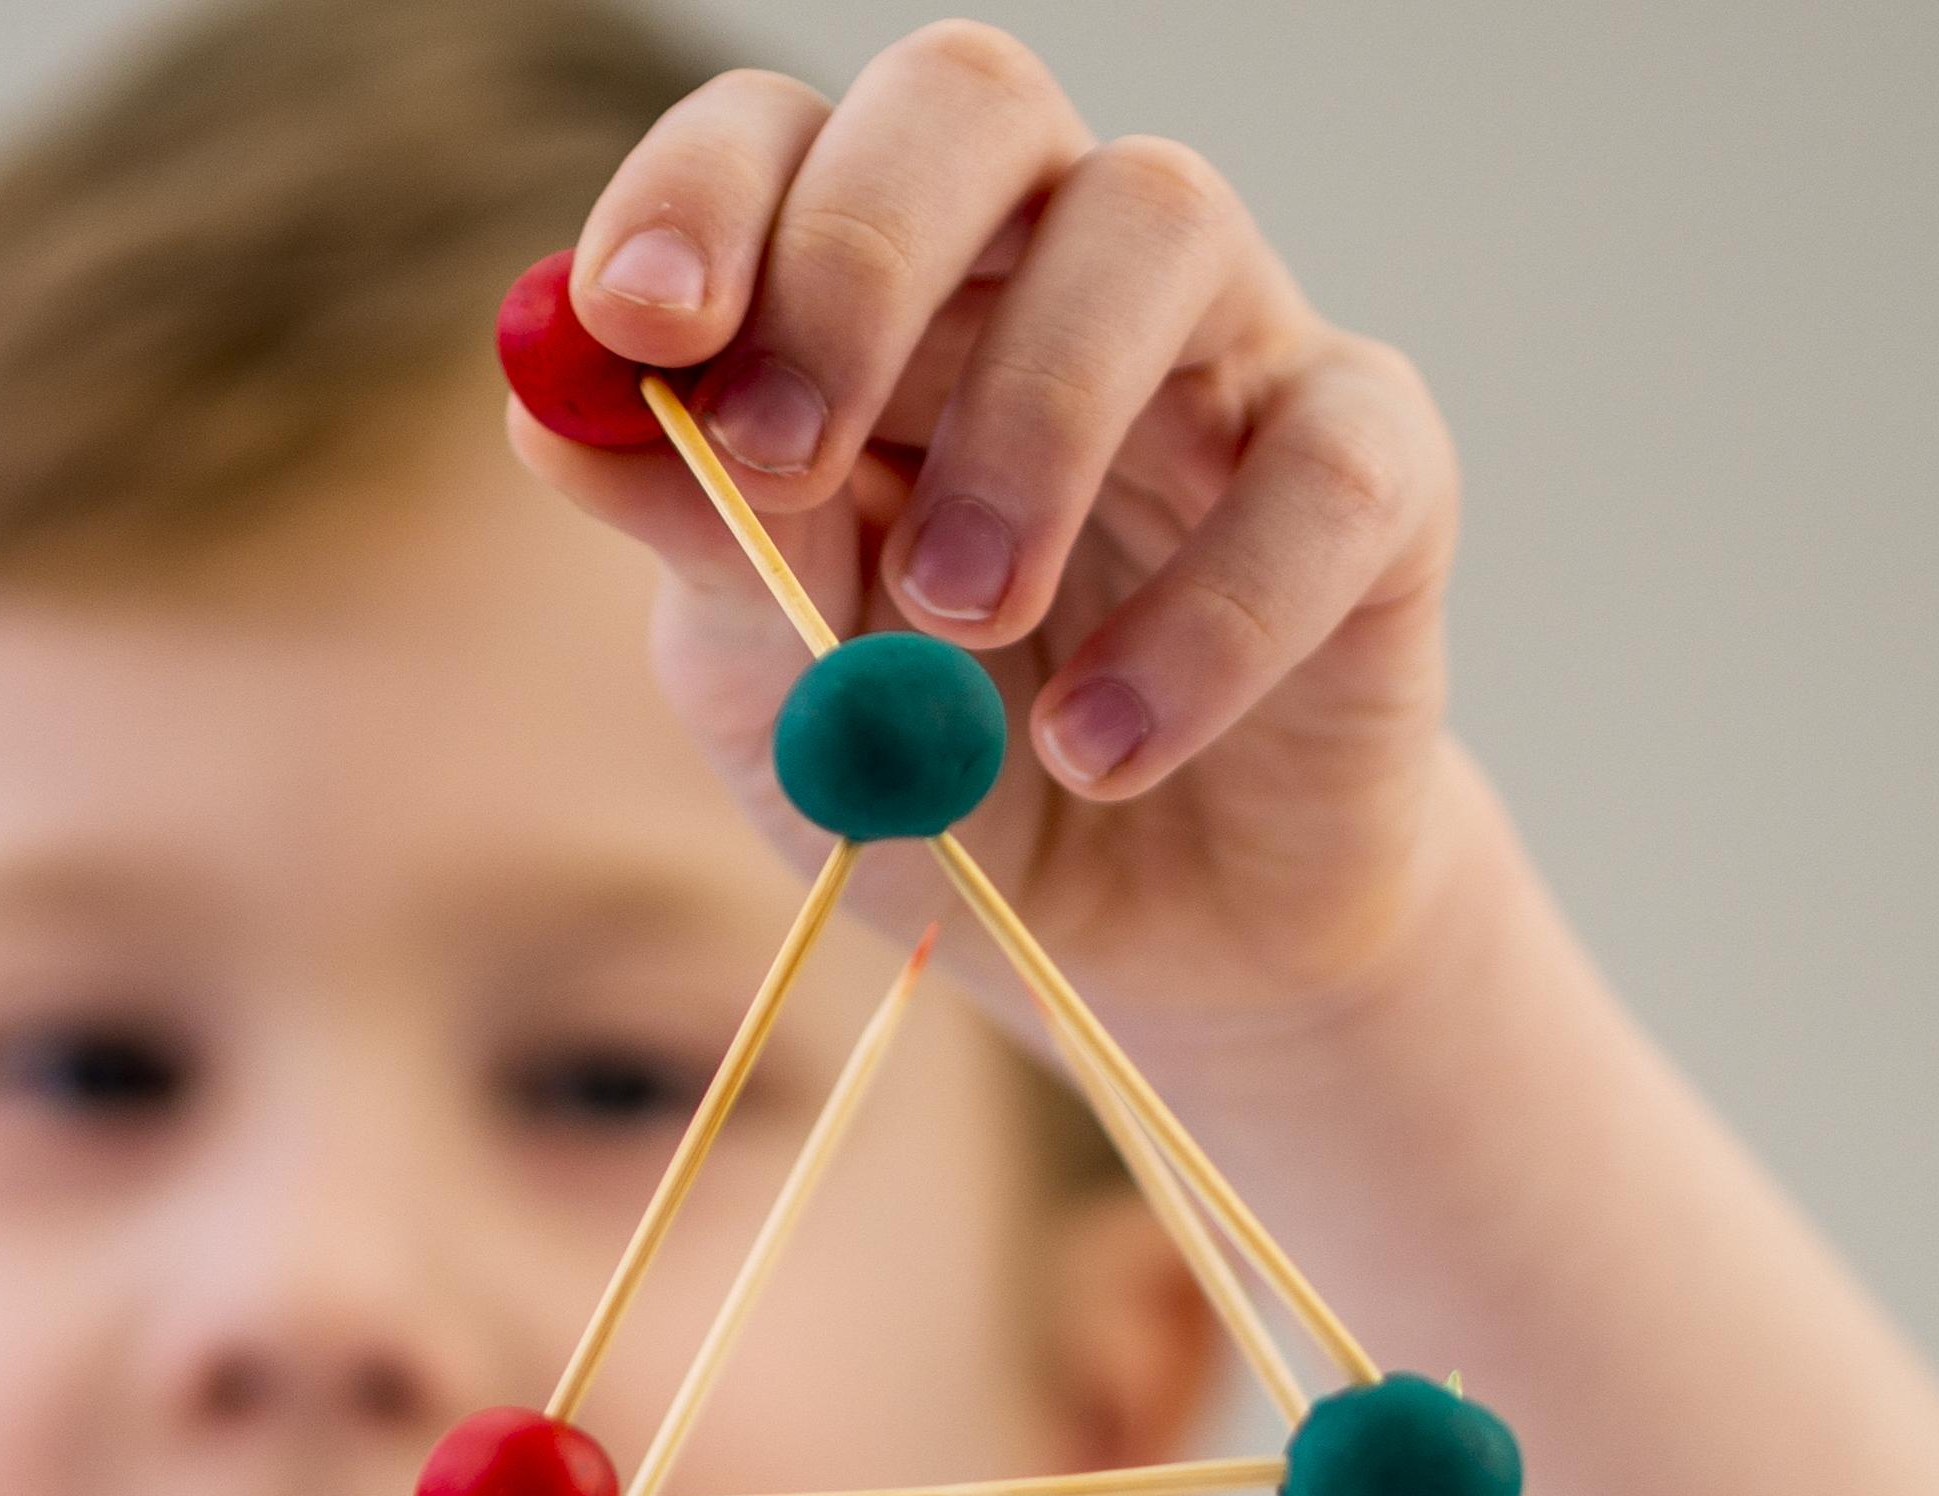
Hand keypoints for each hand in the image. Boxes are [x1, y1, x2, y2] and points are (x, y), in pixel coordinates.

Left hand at [518, 21, 1465, 1023]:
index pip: (781, 135)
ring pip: (1160, 216)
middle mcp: (1048, 271)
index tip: (640, 324)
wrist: (1146, 951)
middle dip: (858, 249)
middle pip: (973, 99)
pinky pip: (1324, 466)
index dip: (702, 194)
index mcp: (872, 296)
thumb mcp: (781, 696)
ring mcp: (1228, 350)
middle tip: (791, 445)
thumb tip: (561, 415)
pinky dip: (1203, 616)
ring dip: (1031, 415)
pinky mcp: (1377, 479)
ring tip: (958, 615)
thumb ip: (703, 554)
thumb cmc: (946, 782)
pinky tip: (1099, 748)